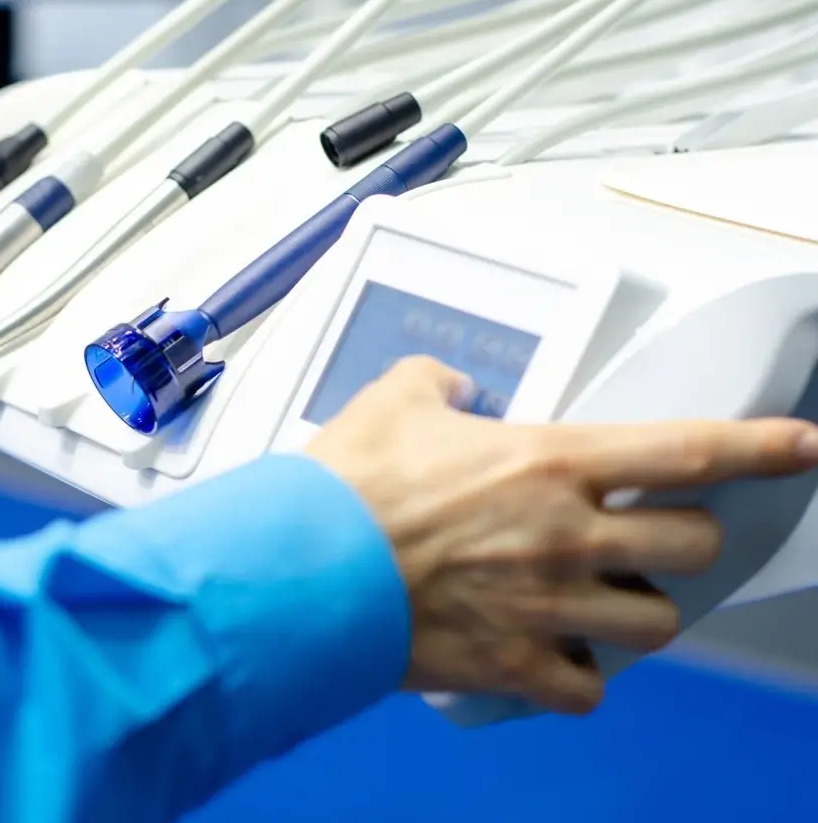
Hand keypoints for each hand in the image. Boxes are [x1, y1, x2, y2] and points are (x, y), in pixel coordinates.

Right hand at [306, 356, 817, 715]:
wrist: (303, 571)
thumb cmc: (346, 489)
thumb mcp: (392, 401)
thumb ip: (439, 382)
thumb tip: (455, 387)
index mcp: (550, 462)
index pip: (689, 451)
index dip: (760, 446)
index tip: (800, 446)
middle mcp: (566, 535)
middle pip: (692, 545)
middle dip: (682, 540)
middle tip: (648, 537)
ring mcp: (547, 606)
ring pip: (655, 624)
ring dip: (637, 610)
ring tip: (599, 600)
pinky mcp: (513, 664)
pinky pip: (587, 689)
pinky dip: (578, 676)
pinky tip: (552, 655)